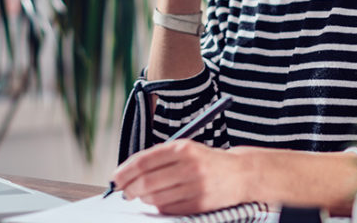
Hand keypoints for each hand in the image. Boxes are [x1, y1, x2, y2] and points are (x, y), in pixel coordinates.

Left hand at [112, 140, 247, 214]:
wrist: (241, 174)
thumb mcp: (185, 149)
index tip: (115, 178)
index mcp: (183, 148)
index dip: (125, 171)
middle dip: (129, 188)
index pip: (144, 161)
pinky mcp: (201, 205)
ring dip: (143, 199)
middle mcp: (190, 166)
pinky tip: (158, 201)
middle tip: (124, 191)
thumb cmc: (206, 161)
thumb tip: (128, 173)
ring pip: (156, 198)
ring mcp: (196, 187)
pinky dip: (159, 207)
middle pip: (147, 182)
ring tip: (141, 195)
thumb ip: (159, 157)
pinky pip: (170, 209)